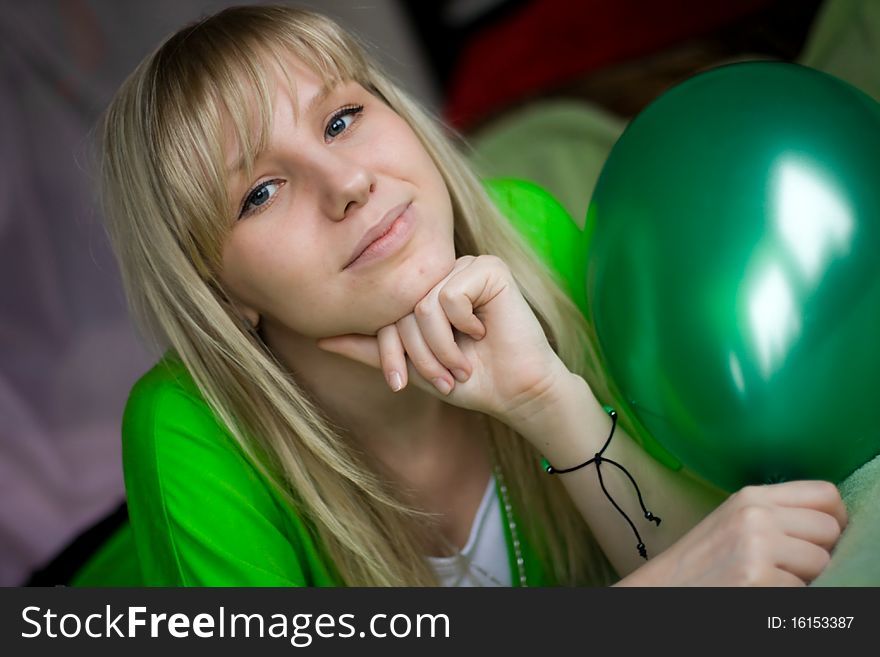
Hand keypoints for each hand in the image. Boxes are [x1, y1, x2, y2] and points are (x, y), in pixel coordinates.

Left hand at [316, 255, 566, 421]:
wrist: (514, 392)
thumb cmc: (467, 380)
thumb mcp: (409, 366)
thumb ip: (368, 349)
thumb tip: (319, 337)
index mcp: (422, 291)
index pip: (385, 312)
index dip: (390, 350)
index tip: (404, 381)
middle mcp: (442, 274)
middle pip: (402, 307)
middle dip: (418, 352)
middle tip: (445, 375)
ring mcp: (466, 268)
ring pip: (423, 303)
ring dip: (441, 345)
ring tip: (462, 361)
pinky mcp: (490, 268)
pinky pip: (450, 294)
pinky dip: (462, 324)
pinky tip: (483, 332)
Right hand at [620, 480, 846, 585]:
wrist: (664, 590)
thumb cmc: (701, 564)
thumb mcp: (733, 522)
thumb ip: (775, 515)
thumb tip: (829, 524)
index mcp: (750, 496)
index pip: (825, 495)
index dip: (834, 519)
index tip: (822, 539)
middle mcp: (756, 515)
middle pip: (829, 530)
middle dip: (820, 554)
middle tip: (791, 567)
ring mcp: (757, 546)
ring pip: (822, 563)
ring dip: (805, 579)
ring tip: (772, 581)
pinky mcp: (759, 578)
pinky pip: (803, 590)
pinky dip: (787, 598)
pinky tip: (761, 593)